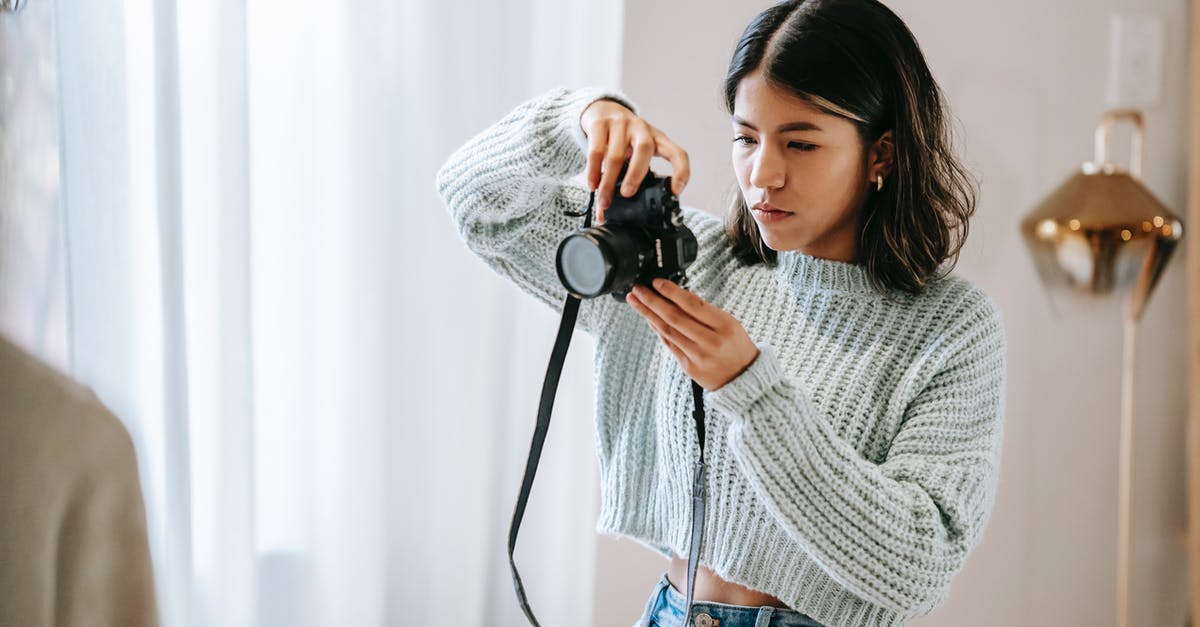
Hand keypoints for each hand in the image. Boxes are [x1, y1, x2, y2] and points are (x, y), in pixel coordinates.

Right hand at [579, 99, 690, 222]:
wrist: (601, 109)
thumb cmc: (621, 138)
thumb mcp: (631, 154)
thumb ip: (625, 180)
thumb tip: (606, 215)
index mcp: (657, 139)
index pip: (677, 152)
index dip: (681, 171)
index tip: (675, 191)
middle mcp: (641, 129)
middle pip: (644, 150)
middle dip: (635, 175)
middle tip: (626, 194)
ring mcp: (620, 124)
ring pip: (616, 154)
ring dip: (608, 181)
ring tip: (604, 200)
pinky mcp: (600, 124)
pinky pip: (596, 150)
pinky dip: (593, 171)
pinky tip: (592, 184)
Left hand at [625, 278, 759, 391]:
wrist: (744, 378)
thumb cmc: (736, 346)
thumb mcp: (730, 323)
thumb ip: (704, 311)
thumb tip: (675, 295)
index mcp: (725, 325)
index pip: (693, 304)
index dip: (671, 292)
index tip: (656, 282)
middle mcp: (711, 341)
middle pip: (675, 317)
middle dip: (652, 301)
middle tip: (637, 289)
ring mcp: (698, 356)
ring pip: (668, 331)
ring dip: (648, 314)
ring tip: (635, 301)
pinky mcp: (688, 367)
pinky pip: (669, 344)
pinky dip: (657, 329)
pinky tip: (648, 318)